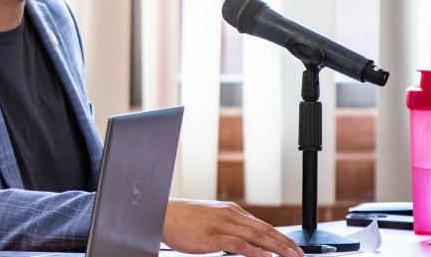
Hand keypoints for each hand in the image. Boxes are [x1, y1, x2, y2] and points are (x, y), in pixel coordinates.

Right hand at [162, 198, 303, 256]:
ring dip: (277, 247)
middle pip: (264, 229)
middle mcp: (230, 214)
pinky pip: (240, 244)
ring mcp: (222, 224)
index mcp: (231, 210)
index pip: (262, 224)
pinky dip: (255, 251)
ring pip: (257, 236)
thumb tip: (244, 242)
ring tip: (292, 256)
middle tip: (300, 254)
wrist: (161, 214)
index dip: (280, 236)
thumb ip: (228, 227)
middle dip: (285, 242)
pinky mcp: (213, 235)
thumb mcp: (210, 219)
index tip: (292, 247)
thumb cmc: (183, 219)